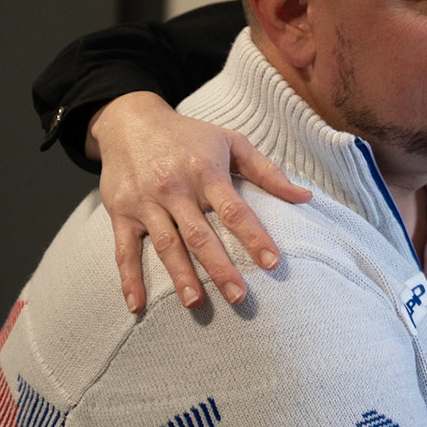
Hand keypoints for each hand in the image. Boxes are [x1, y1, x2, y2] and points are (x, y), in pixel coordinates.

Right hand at [89, 92, 312, 311]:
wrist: (130, 121)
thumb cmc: (190, 135)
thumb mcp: (231, 142)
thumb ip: (268, 172)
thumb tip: (305, 197)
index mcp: (206, 172)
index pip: (234, 210)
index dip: (254, 237)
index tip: (272, 263)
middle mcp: (175, 189)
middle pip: (200, 235)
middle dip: (220, 268)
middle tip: (239, 298)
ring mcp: (146, 203)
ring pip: (166, 245)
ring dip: (181, 276)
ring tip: (196, 303)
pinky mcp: (121, 213)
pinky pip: (124, 250)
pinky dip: (129, 279)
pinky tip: (136, 305)